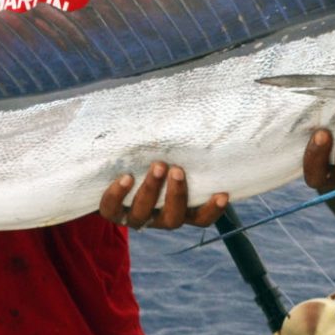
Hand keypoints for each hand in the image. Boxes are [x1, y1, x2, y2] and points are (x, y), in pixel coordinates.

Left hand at [99, 161, 227, 229]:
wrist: (112, 176)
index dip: (212, 210)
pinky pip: (112, 208)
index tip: (223, 193)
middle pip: (173, 218)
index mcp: (178, 210)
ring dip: (152, 189)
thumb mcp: (170, 159)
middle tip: (178, 169)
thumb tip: (201, 115)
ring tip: (157, 165)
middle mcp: (158, 218)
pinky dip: (118, 194)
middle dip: (177, 194)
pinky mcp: (110, 211)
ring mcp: (134, 216)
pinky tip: (126, 177)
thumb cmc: (152, 161)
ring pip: (143, 212)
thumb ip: (184, 149)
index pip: (200, 219)